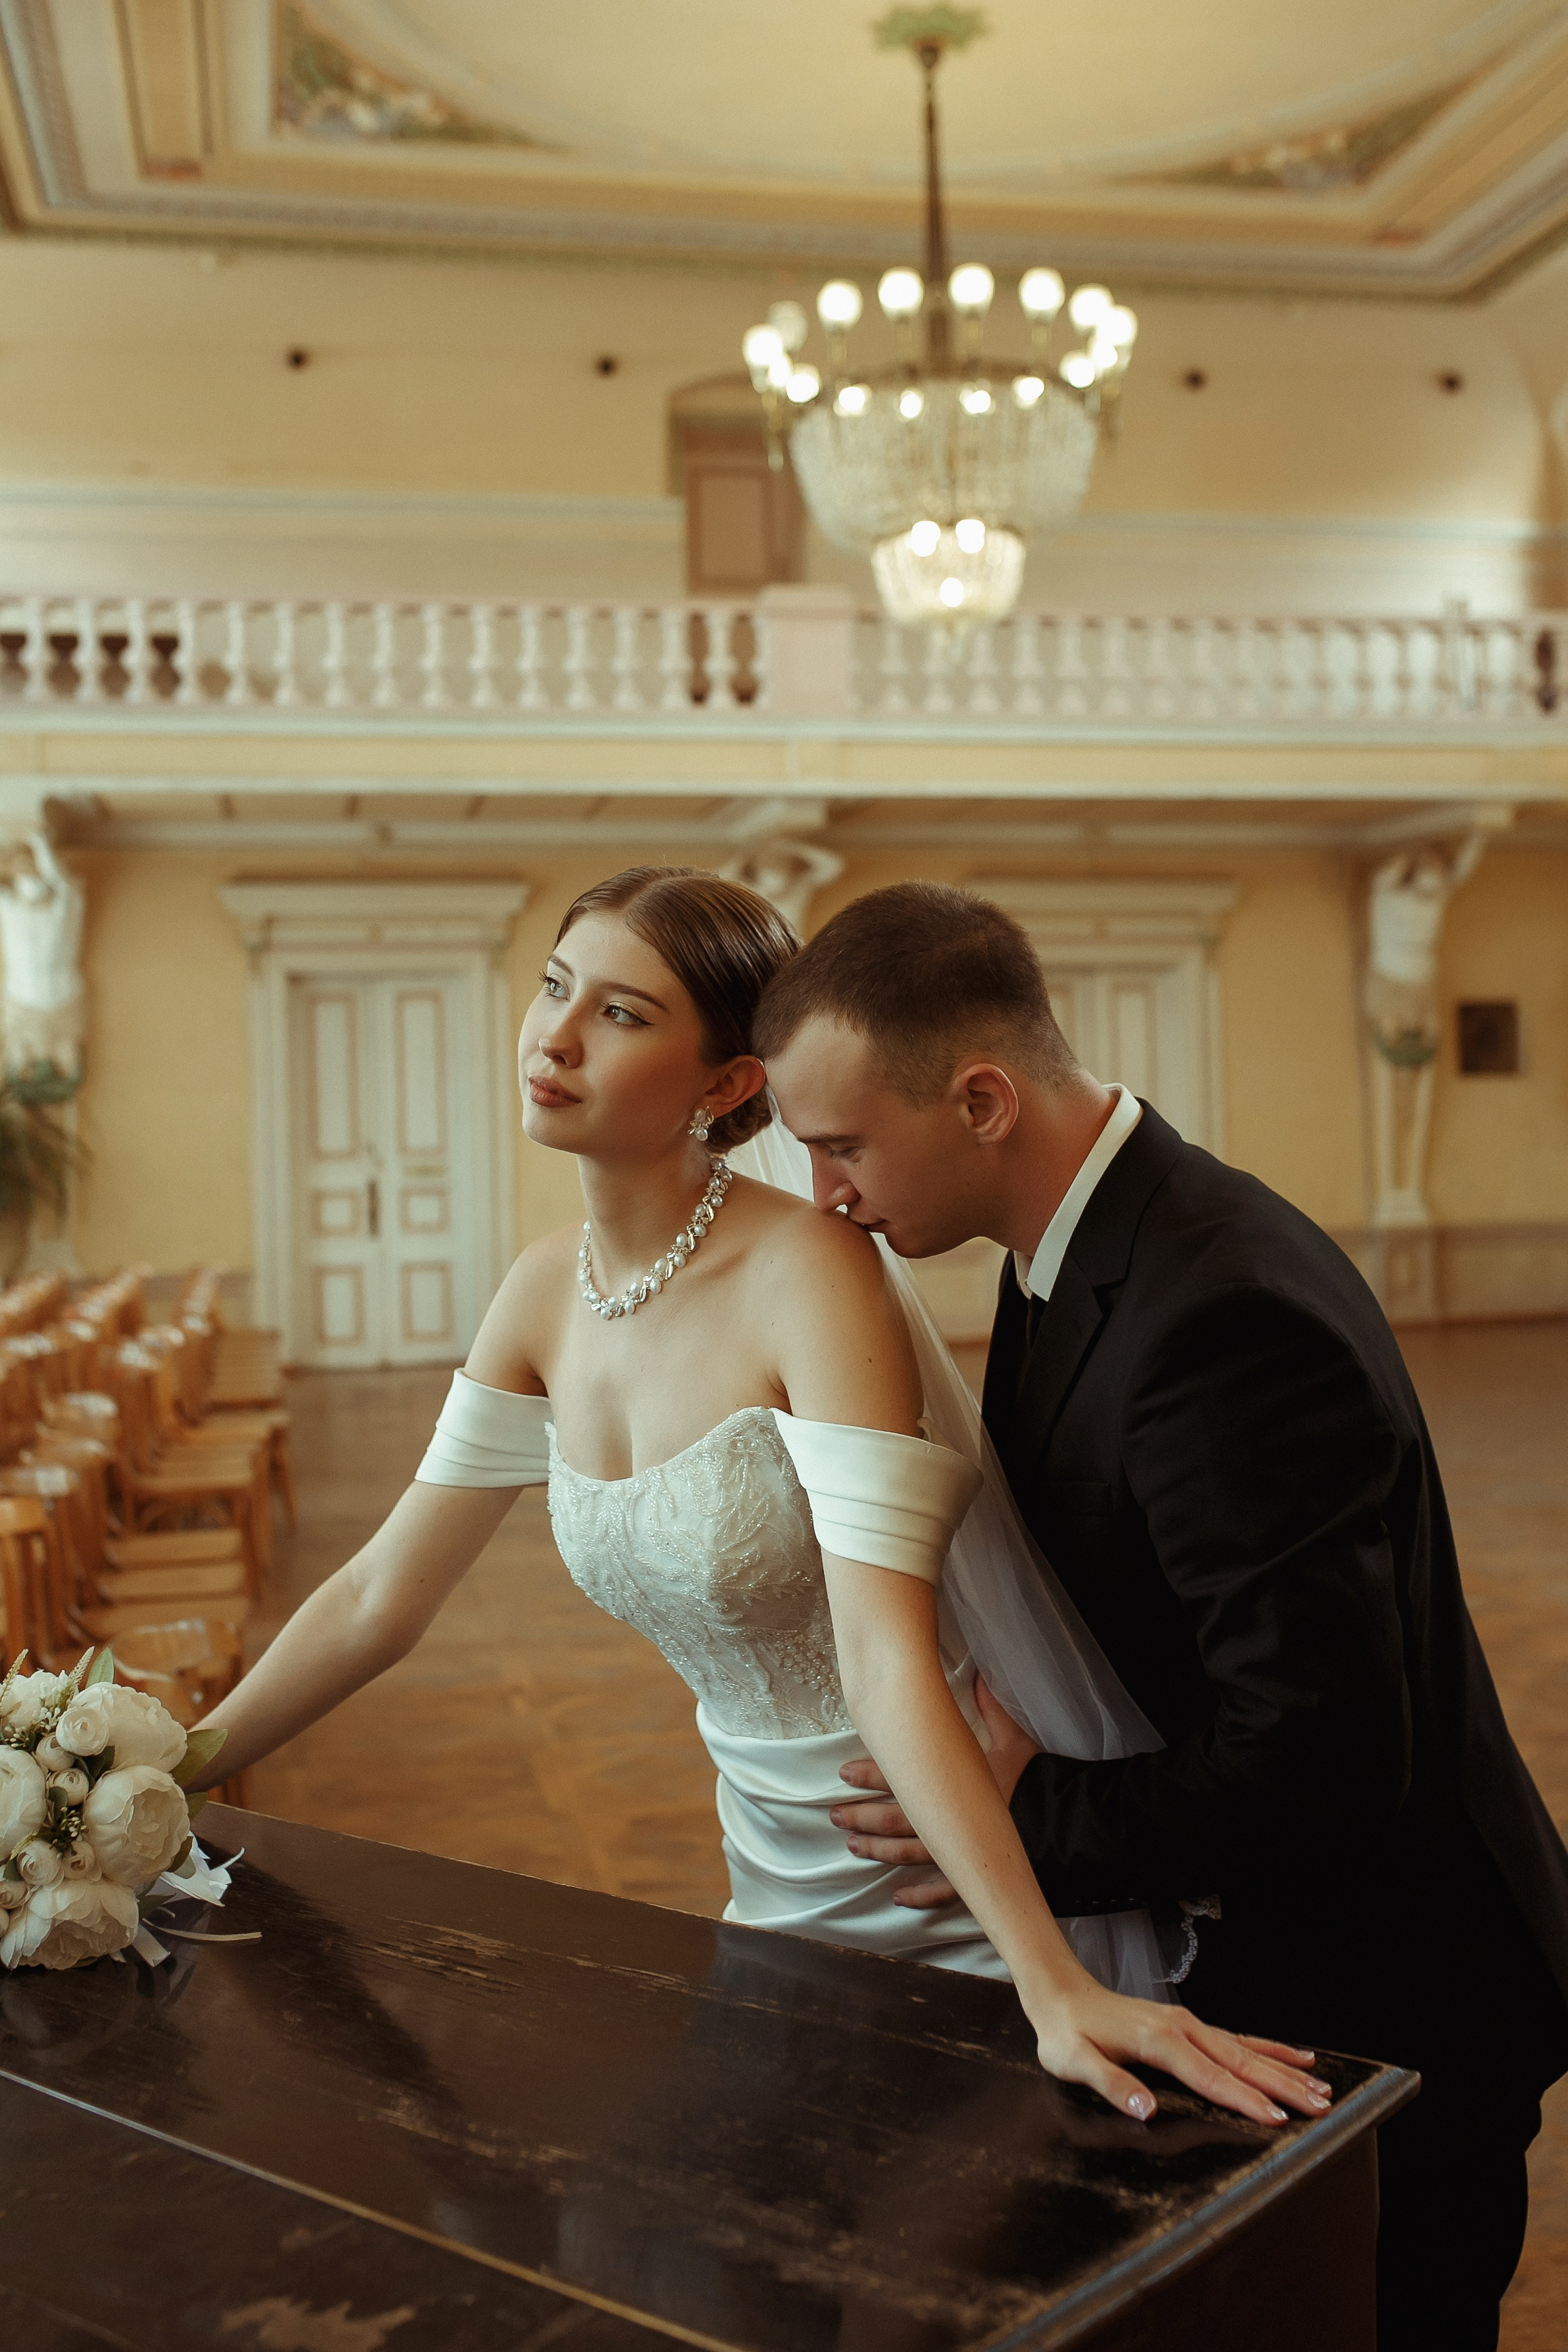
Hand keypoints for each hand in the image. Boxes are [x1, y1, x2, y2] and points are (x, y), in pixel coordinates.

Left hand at [831, 1676, 1040, 1907]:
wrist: (1072, 1826)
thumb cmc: (1040, 1781)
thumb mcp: (1015, 1740)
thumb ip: (991, 1709)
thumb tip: (979, 1676)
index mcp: (956, 1783)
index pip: (904, 1776)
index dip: (871, 1774)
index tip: (843, 1773)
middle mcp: (952, 1820)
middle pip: (897, 1818)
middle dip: (863, 1815)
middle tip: (835, 1814)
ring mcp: (963, 1852)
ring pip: (909, 1853)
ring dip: (879, 1851)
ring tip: (854, 1847)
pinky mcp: (980, 1877)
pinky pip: (945, 1890)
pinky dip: (922, 1895)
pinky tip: (900, 1898)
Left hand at [1022, 1969, 1332, 2127]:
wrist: (1061, 1994)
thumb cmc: (1065, 2033)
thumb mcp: (1073, 2061)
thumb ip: (1109, 2083)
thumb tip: (1145, 2109)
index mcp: (1157, 2041)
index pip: (1209, 2076)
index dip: (1243, 2099)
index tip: (1276, 2118)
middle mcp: (1181, 2028)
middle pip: (1239, 2061)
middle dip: (1281, 2086)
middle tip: (1320, 2107)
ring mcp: (1188, 2024)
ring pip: (1245, 2049)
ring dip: (1284, 2070)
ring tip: (1321, 2087)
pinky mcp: (1189, 2026)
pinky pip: (1237, 2038)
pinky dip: (1269, 2048)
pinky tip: (1295, 2056)